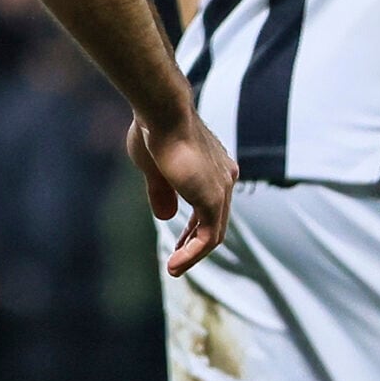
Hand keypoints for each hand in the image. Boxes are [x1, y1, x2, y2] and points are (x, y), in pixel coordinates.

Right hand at [127, 110, 237, 275]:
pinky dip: (192, 255)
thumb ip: (162, 192)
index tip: (176, 235)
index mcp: (215, 165)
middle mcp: (224, 176)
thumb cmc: (154, 129)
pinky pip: (208, 238)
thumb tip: (166, 219)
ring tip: (173, 269)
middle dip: (194, 240)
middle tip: (177, 257)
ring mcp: (222, 188)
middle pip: (214, 219)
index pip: (209, 202)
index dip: (193, 222)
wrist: (163, 112)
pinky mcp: (213, 200)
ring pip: (213, 232)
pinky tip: (175, 265)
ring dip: (192, 253)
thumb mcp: (154, 168)